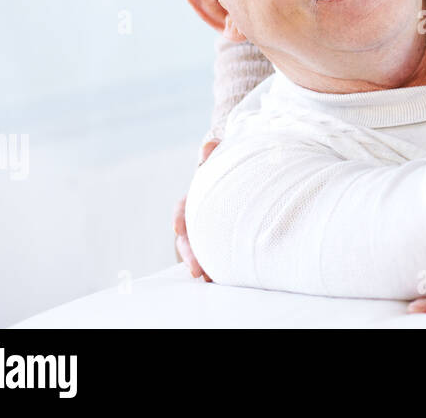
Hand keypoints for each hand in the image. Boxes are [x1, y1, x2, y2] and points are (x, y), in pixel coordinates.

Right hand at [173, 139, 219, 281]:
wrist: (246, 174)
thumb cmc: (230, 165)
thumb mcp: (222, 157)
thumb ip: (215, 152)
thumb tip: (209, 146)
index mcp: (196, 197)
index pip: (183, 209)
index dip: (180, 218)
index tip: (179, 228)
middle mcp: (200, 216)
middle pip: (189, 239)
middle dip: (191, 255)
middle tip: (198, 271)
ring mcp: (210, 229)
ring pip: (201, 250)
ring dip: (204, 265)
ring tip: (211, 279)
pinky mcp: (223, 238)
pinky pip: (218, 253)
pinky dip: (218, 264)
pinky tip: (227, 276)